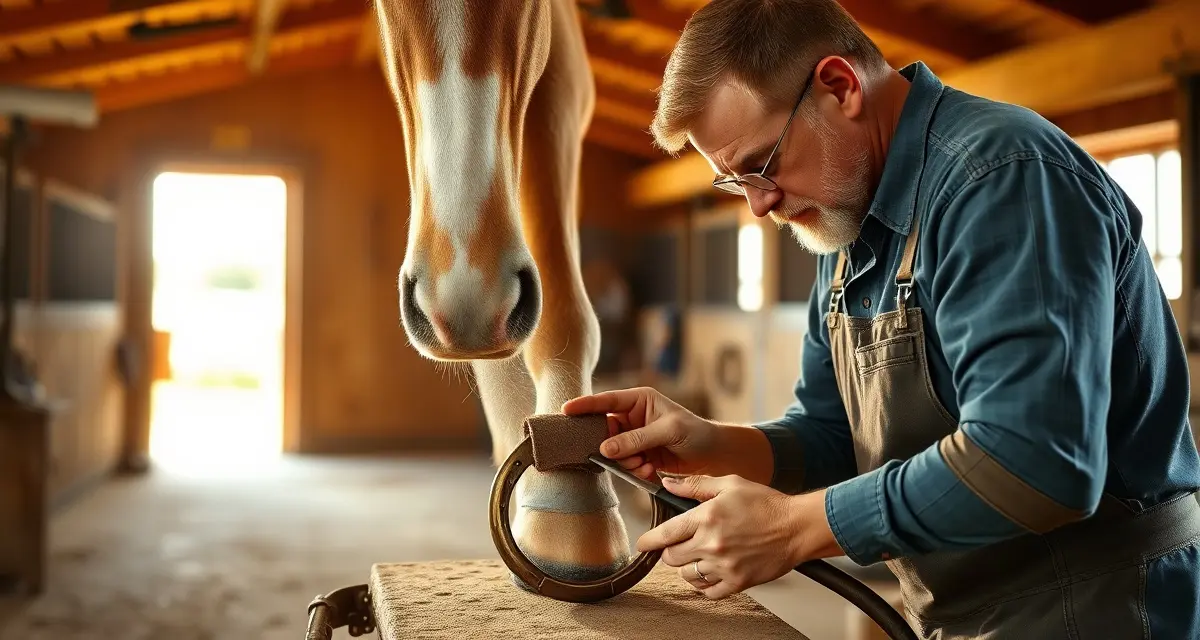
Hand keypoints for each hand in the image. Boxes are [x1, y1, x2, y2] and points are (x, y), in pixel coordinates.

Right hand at [561, 386, 722, 479]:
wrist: (714, 455)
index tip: (566, 411)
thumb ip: (637, 439)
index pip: (606, 401)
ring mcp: (635, 437)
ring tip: (645, 465)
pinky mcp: (639, 455)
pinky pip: (625, 465)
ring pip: (613, 451)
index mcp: (639, 400)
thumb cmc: (696, 433)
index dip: (585, 406)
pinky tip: (652, 472)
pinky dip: (635, 471)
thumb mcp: (668, 432)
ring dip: (626, 462)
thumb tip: (606, 448)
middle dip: (610, 447)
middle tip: (619, 457)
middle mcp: (633, 417)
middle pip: (605, 430)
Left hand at [636, 474, 841, 598]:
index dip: (649, 540)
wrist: (797, 527)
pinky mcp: (737, 582)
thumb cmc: (767, 504)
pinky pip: (708, 592)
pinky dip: (704, 585)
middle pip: (671, 558)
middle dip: (670, 552)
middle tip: (679, 546)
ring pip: (687, 576)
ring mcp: (724, 566)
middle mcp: (712, 543)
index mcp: (707, 517)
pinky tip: (710, 572)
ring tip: (699, 557)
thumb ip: (695, 484)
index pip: (665, 534)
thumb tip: (669, 483)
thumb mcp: (729, 484)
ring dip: (687, 568)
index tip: (643, 543)